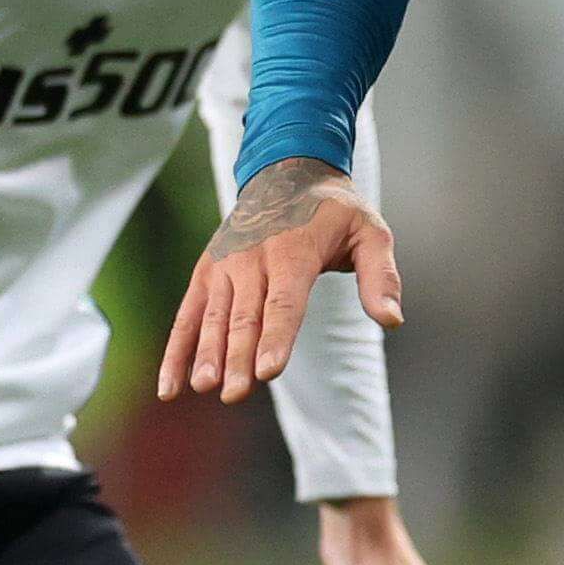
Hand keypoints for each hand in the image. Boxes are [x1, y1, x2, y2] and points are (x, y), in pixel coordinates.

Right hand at [163, 158, 403, 405]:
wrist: (286, 171)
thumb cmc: (334, 211)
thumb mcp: (370, 230)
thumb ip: (381, 275)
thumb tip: (391, 319)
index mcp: (293, 250)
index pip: (284, 301)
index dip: (276, 337)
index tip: (268, 371)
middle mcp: (253, 258)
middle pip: (246, 316)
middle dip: (239, 357)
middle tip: (237, 393)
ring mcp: (224, 265)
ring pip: (213, 317)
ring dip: (207, 354)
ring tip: (202, 387)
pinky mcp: (206, 272)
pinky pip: (188, 315)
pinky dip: (177, 350)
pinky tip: (171, 388)